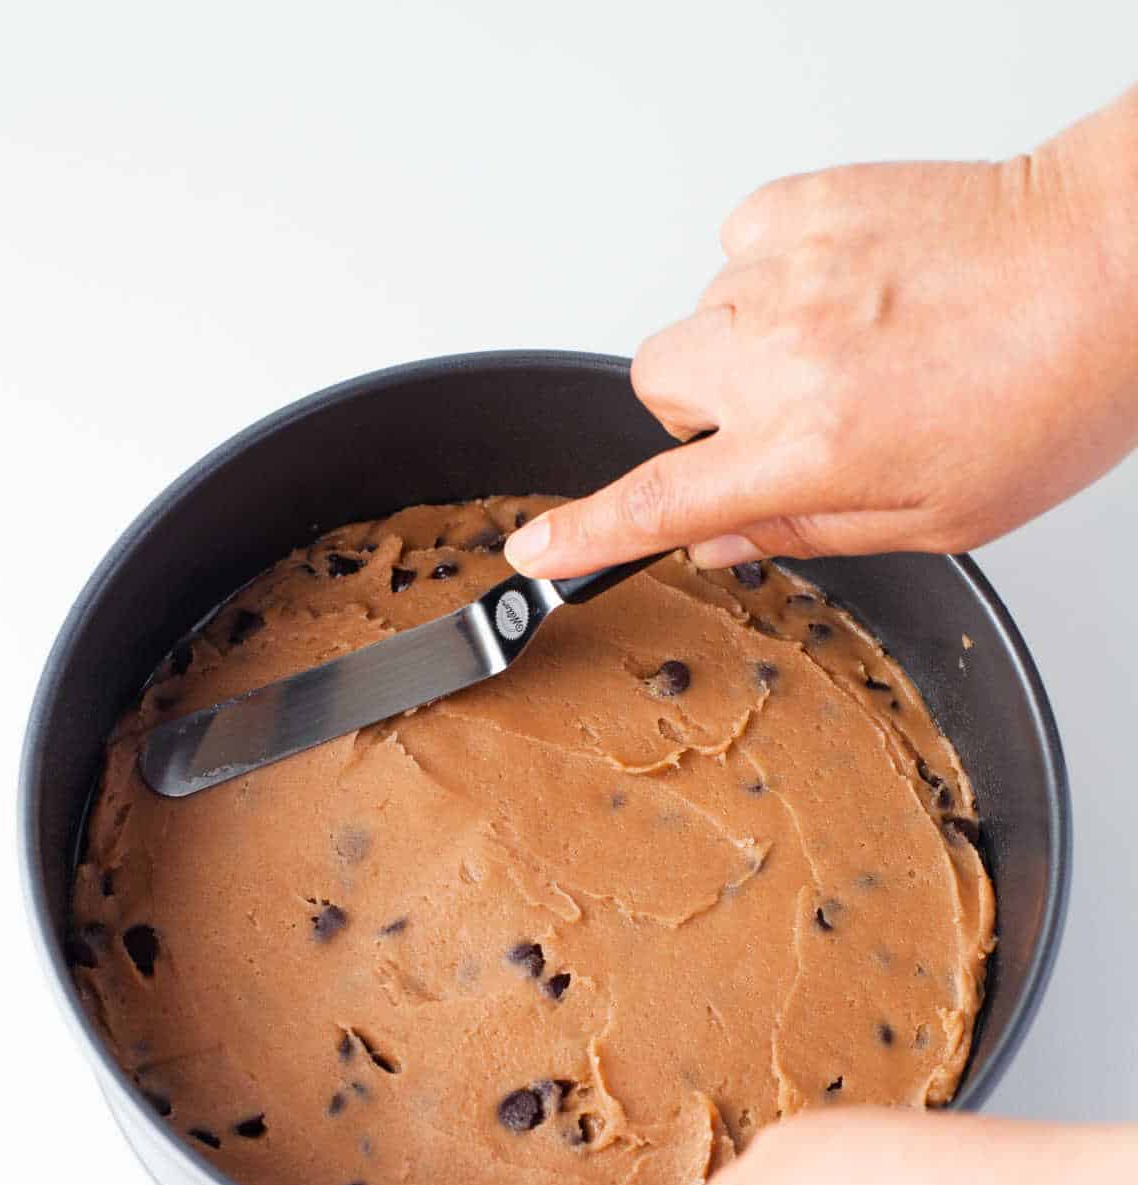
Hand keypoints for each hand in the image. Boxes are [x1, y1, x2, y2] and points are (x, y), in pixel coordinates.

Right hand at [505, 88, 1137, 579]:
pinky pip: (741, 248)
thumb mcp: (938, 518)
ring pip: (701, 319)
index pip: (660, 502)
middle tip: (781, 420)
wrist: (1113, 264)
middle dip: (700, 414)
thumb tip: (726, 539)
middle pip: (655, 386)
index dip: (586, 535)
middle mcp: (782, 355)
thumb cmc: (1051, 392)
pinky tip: (846, 288)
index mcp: (811, 447)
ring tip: (843, 346)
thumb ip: (812, 530)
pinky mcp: (809, 201)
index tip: (537, 548)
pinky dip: (773, 276)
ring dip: (745, 346)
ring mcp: (790, 270)